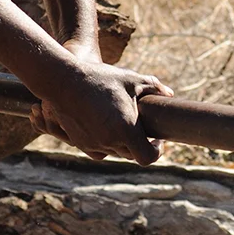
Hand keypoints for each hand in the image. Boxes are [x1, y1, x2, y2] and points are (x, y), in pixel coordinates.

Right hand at [31, 59, 172, 164]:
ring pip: (115, 152)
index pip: (147, 157)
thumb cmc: (100, 78)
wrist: (64, 81)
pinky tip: (108, 126)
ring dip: (123, 143)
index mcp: (126, 129)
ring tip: (124, 124)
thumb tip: (169, 94)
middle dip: (139, 143)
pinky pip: (99, 150)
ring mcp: (93, 144)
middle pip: (132, 154)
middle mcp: (110, 141)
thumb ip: (154, 87)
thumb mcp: (131, 79)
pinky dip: (106, 142)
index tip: (157, 139)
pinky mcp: (80, 142)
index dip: (156, 151)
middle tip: (143, 128)